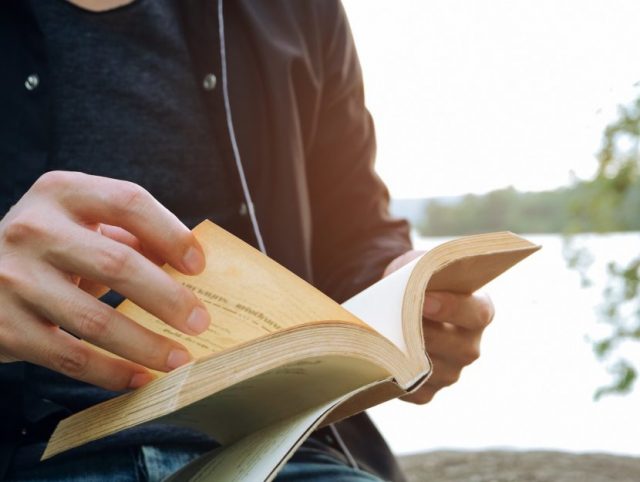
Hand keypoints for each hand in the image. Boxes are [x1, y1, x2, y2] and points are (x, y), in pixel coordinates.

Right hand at [0, 171, 209, 389]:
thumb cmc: (49, 248)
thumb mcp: (83, 225)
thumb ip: (132, 236)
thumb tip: (189, 262)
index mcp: (61, 192)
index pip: (129, 202)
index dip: (171, 233)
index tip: (199, 267)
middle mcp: (34, 229)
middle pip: (117, 263)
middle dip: (168, 298)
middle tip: (200, 322)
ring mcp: (14, 279)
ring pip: (95, 320)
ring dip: (146, 345)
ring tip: (179, 360)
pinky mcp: (5, 327)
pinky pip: (70, 357)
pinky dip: (111, 372)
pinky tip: (140, 378)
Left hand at [384, 250, 493, 403]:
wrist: (392, 302)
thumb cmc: (409, 281)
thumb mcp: (416, 266)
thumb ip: (419, 271)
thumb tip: (409, 287)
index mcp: (477, 310)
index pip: (479, 313)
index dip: (454, 308)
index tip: (425, 301)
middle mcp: (469, 345)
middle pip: (460, 348)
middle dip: (428, 334)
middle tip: (399, 322)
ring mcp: (451, 371)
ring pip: (437, 372)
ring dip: (411, 357)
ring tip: (385, 339)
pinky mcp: (427, 391)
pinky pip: (415, 391)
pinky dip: (398, 378)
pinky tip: (382, 360)